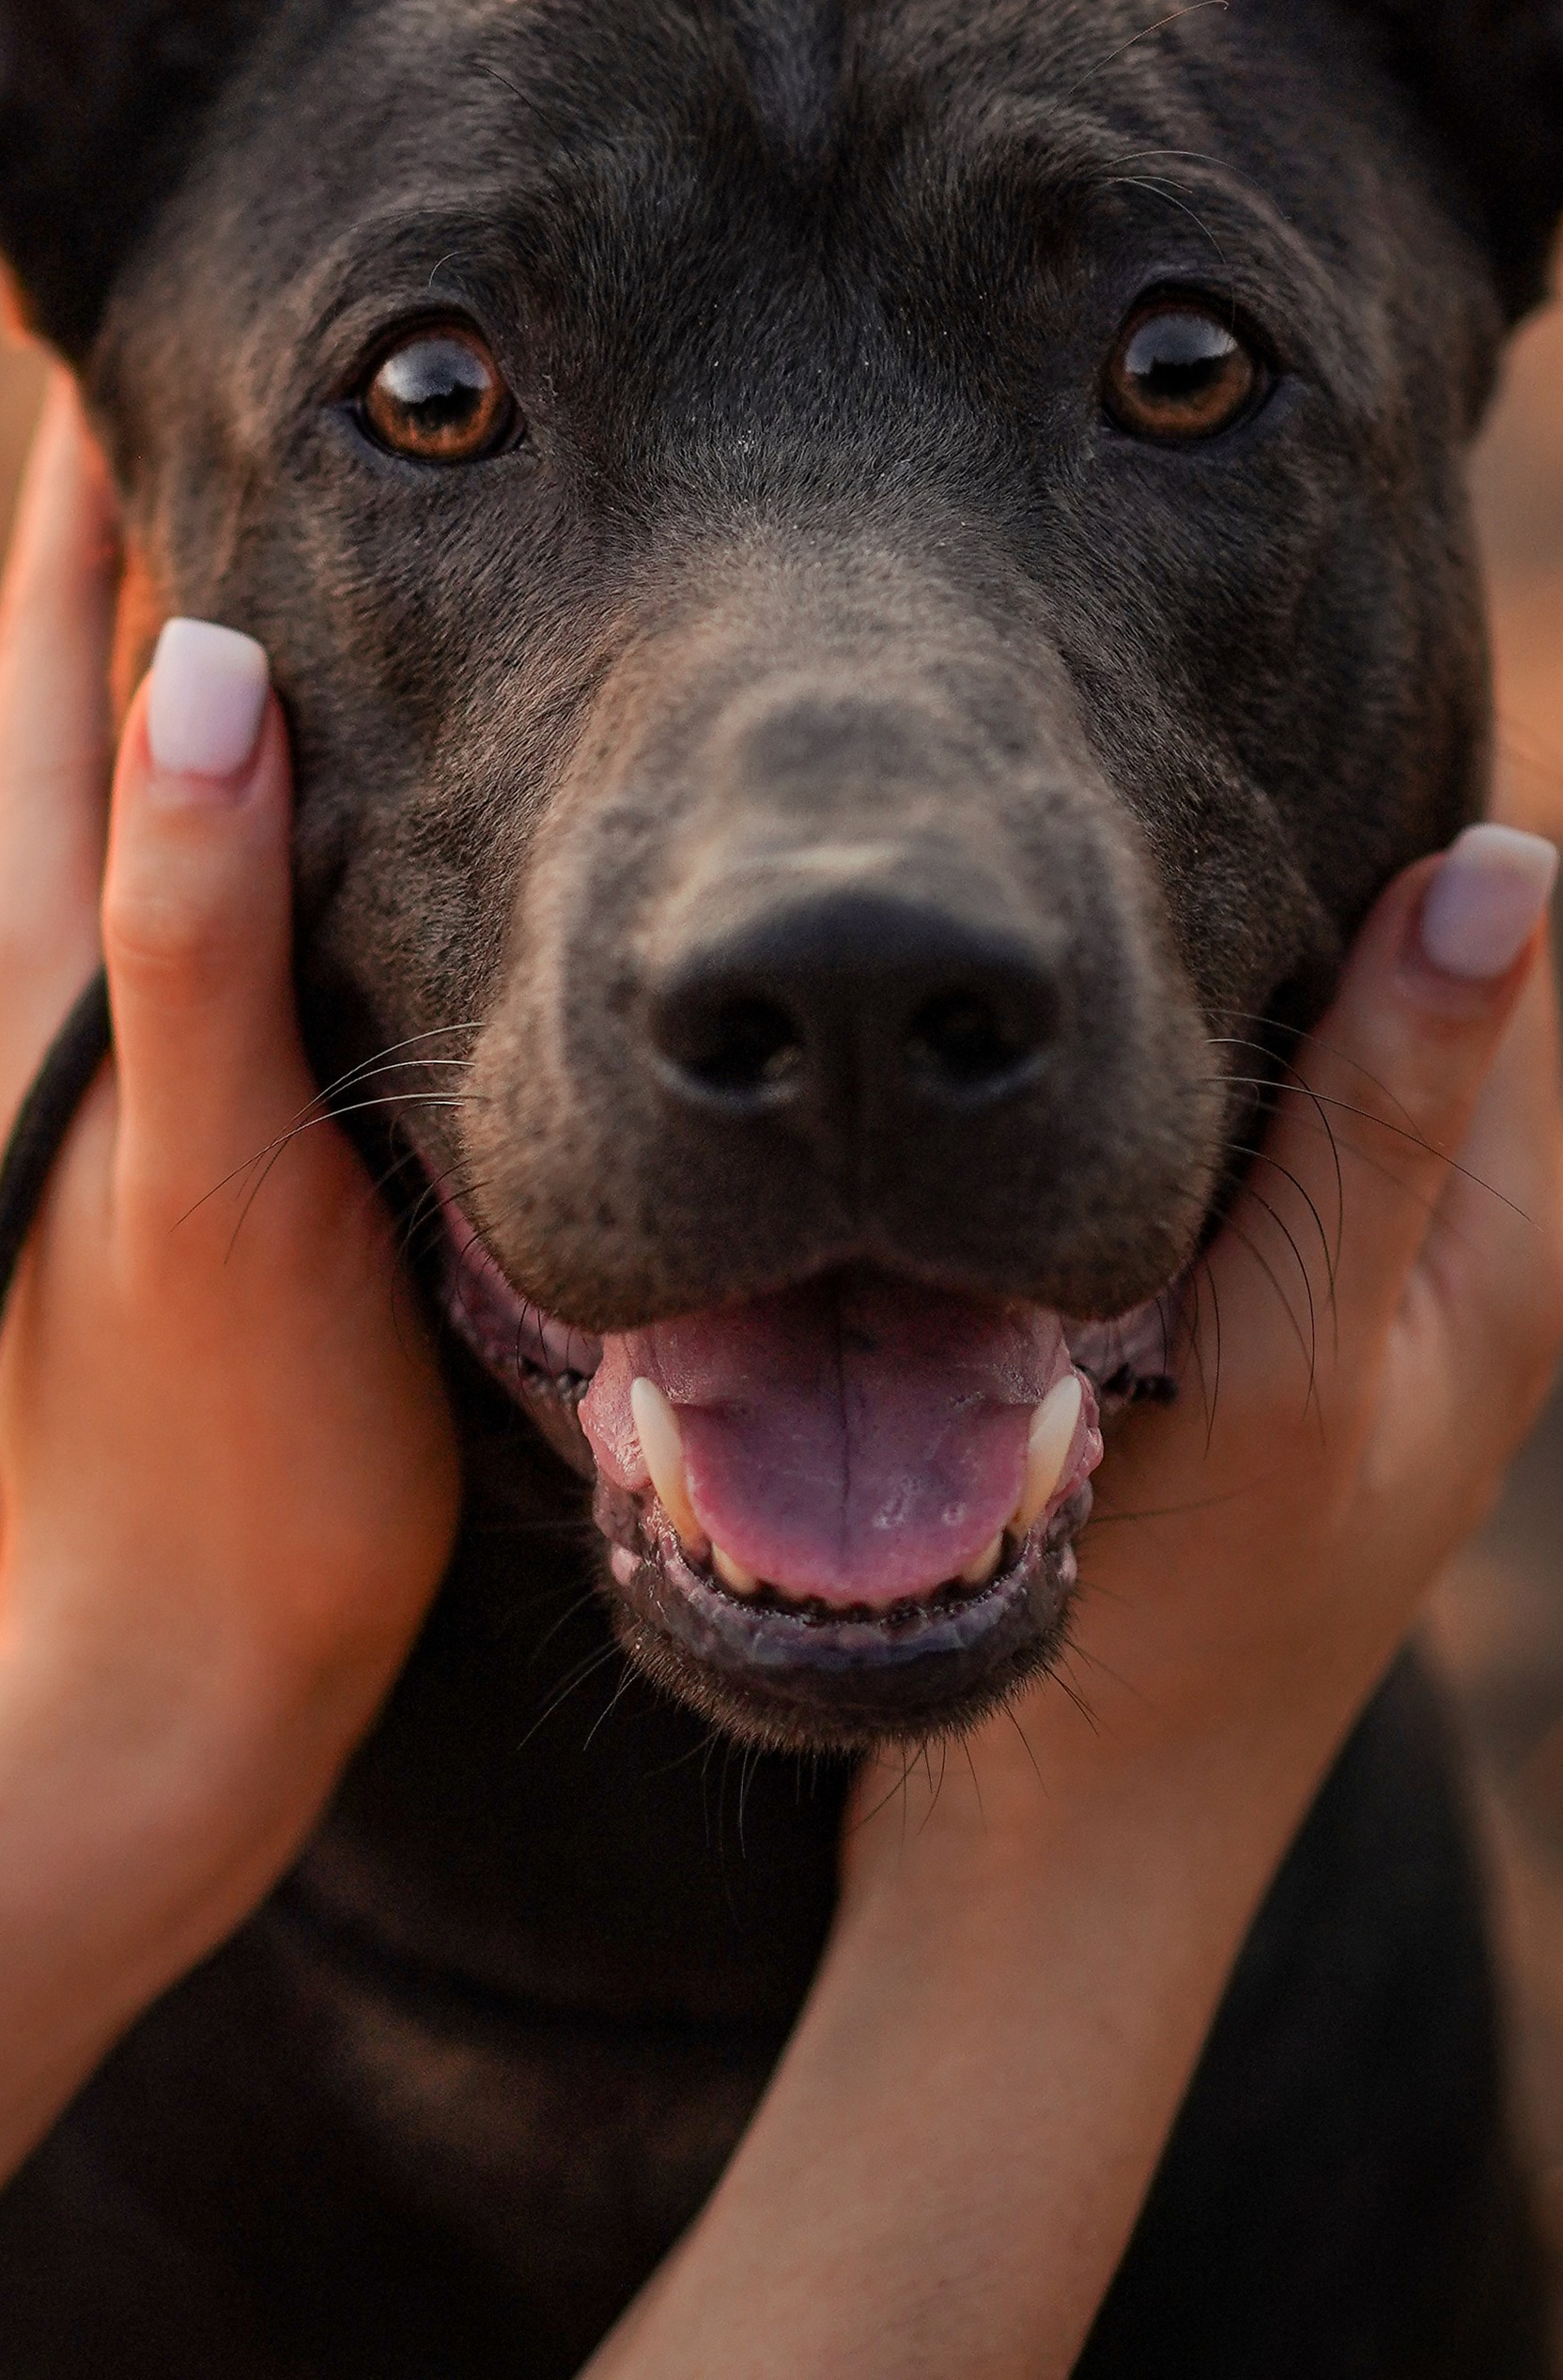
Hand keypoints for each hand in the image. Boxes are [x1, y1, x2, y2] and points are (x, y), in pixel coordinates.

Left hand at [0, 378, 459, 1879]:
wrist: (162, 1685)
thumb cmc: (238, 1437)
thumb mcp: (228, 1165)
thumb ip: (200, 917)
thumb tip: (204, 657)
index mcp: (19, 955)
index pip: (51, 646)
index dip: (86, 476)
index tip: (156, 311)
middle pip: (51, 695)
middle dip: (118, 534)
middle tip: (227, 376)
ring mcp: (14, 1058)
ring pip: (79, 792)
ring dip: (145, 661)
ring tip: (242, 537)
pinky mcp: (62, 1128)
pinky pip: (104, 891)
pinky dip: (167, 793)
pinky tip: (249, 797)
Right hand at [848, 821, 1562, 1881]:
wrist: (1060, 1853)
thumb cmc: (1191, 1612)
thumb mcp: (1301, 1349)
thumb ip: (1387, 1116)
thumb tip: (1514, 863)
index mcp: (1513, 1248)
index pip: (1516, 949)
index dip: (1417, 820)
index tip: (1242, 699)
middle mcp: (1448, 1256)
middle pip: (1397, 985)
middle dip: (1292, 878)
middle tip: (1119, 774)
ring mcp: (1335, 1298)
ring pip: (1288, 1058)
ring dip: (1197, 976)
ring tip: (1066, 870)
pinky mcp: (1234, 1334)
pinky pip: (1216, 1143)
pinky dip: (1147, 1077)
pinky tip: (1037, 1042)